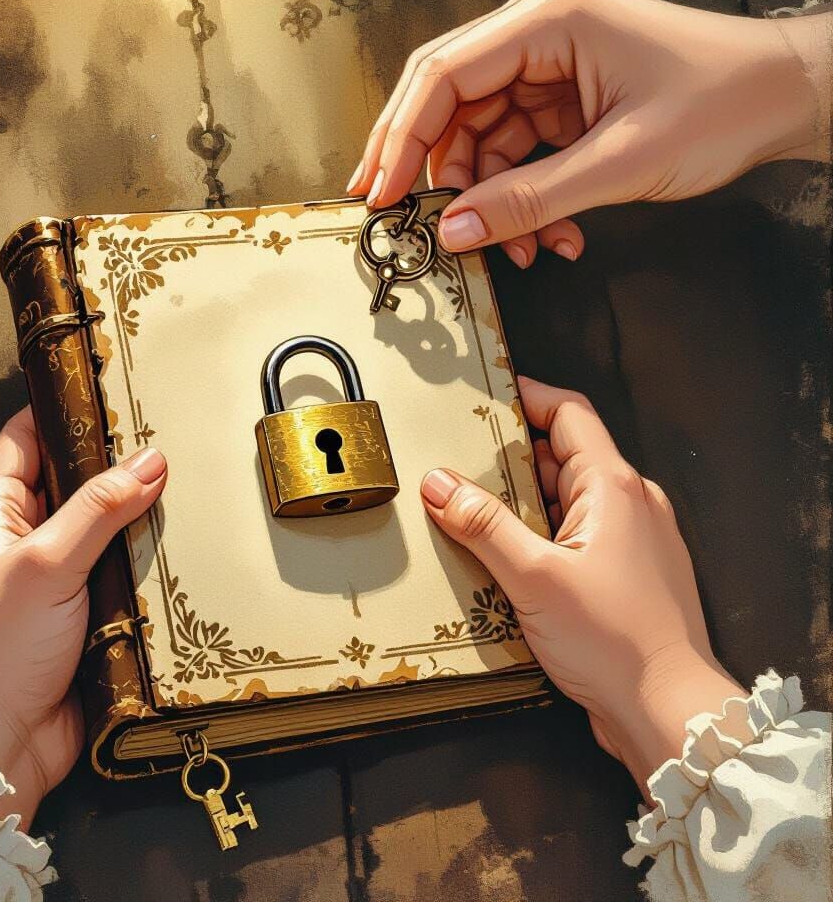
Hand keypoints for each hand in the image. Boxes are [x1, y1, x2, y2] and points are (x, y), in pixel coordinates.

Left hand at [0, 409, 166, 828]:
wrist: (1, 743)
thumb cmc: (1, 647)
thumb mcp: (46, 563)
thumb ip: (98, 508)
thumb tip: (152, 459)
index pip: (27, 436)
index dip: (63, 405)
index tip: (114, 383)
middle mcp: (28, 535)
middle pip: (76, 478)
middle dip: (118, 459)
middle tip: (172, 428)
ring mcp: (61, 573)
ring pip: (107, 524)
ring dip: (142, 510)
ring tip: (192, 477)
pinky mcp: (90, 609)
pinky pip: (125, 568)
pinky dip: (152, 555)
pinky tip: (188, 540)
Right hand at [348, 0, 829, 266]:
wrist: (786, 98)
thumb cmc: (723, 104)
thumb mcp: (619, 162)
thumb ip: (528, 200)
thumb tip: (454, 232)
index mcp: (549, 20)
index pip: (443, 75)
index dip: (401, 138)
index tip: (381, 194)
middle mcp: (538, 32)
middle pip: (449, 103)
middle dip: (428, 169)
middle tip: (402, 220)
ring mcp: (548, 66)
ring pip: (480, 137)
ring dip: (488, 200)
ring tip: (517, 250)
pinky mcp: (561, 97)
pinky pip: (515, 152)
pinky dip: (521, 198)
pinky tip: (548, 236)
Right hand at [420, 377, 742, 794]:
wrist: (670, 712)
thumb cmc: (614, 641)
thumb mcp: (534, 578)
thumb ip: (483, 526)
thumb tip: (438, 483)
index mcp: (613, 487)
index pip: (570, 413)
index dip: (527, 397)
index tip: (484, 397)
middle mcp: (630, 503)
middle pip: (564, 455)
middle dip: (510, 456)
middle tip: (458, 459)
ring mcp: (632, 539)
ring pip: (568, 499)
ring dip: (523, 501)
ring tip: (470, 508)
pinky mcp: (626, 573)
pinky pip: (576, 534)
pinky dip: (541, 533)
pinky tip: (505, 556)